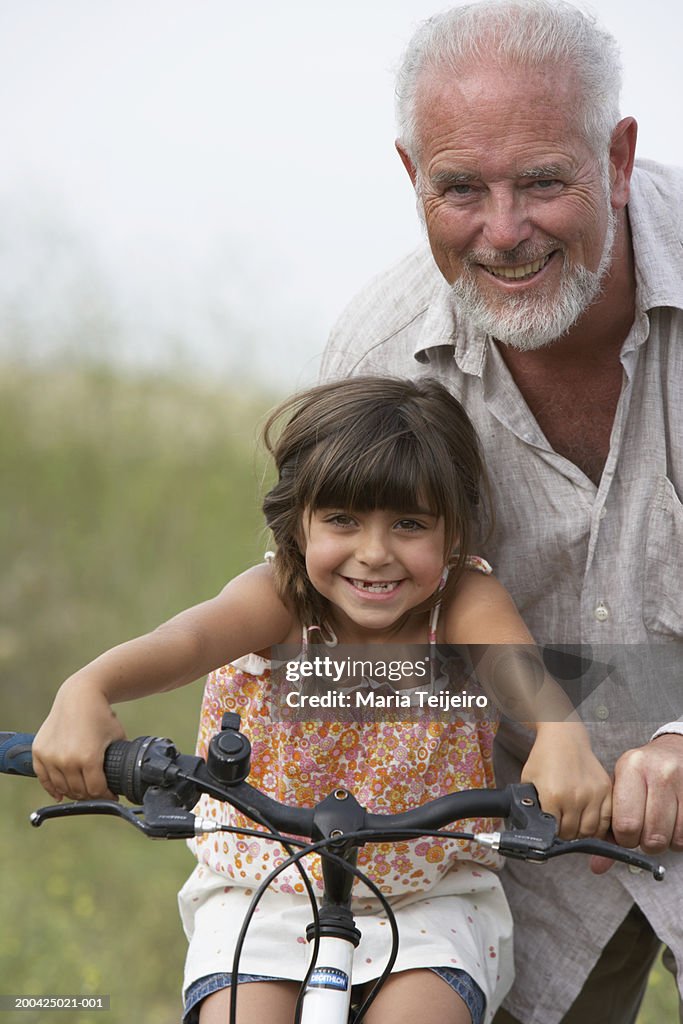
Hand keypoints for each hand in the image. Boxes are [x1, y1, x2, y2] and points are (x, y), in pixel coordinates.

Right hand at [32, 675, 125, 801]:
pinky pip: (43, 778)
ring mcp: (51, 756)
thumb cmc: (100, 716)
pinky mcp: (39, 752)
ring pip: (62, 788)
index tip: (111, 796)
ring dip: (73, 792)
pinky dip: (51, 788)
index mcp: (89, 758)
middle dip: (91, 795)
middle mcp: (67, 760)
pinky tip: (59, 794)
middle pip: (79, 791)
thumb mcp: (118, 737)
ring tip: (82, 791)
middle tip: (97, 793)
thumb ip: (120, 759)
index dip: (106, 796)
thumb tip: (126, 778)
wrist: (79, 696)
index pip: (96, 791)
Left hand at [521, 722, 611, 839]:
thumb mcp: (528, 782)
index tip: (549, 832)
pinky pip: (606, 820)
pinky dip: (599, 827)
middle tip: (561, 828)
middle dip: (565, 835)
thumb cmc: (543, 758)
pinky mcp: (606, 790)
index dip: (550, 834)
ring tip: (574, 826)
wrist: (564, 737)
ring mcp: (593, 794)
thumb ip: (532, 806)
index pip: (553, 832)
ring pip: (591, 831)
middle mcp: (575, 797)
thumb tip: (535, 828)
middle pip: (572, 834)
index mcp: (553, 796)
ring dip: (581, 833)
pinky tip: (589, 822)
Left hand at [591, 733, 682, 873]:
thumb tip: (597, 867)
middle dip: (645, 843)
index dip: (624, 839)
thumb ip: (607, 828)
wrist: (673, 752)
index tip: (624, 832)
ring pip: (673, 840)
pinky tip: (672, 823)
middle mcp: (660, 773)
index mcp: (632, 767)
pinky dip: (678, 839)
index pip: (626, 824)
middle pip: (652, 836)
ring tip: (658, 824)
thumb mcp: (619, 789)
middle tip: (643, 831)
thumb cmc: (640, 775)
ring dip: (664, 842)